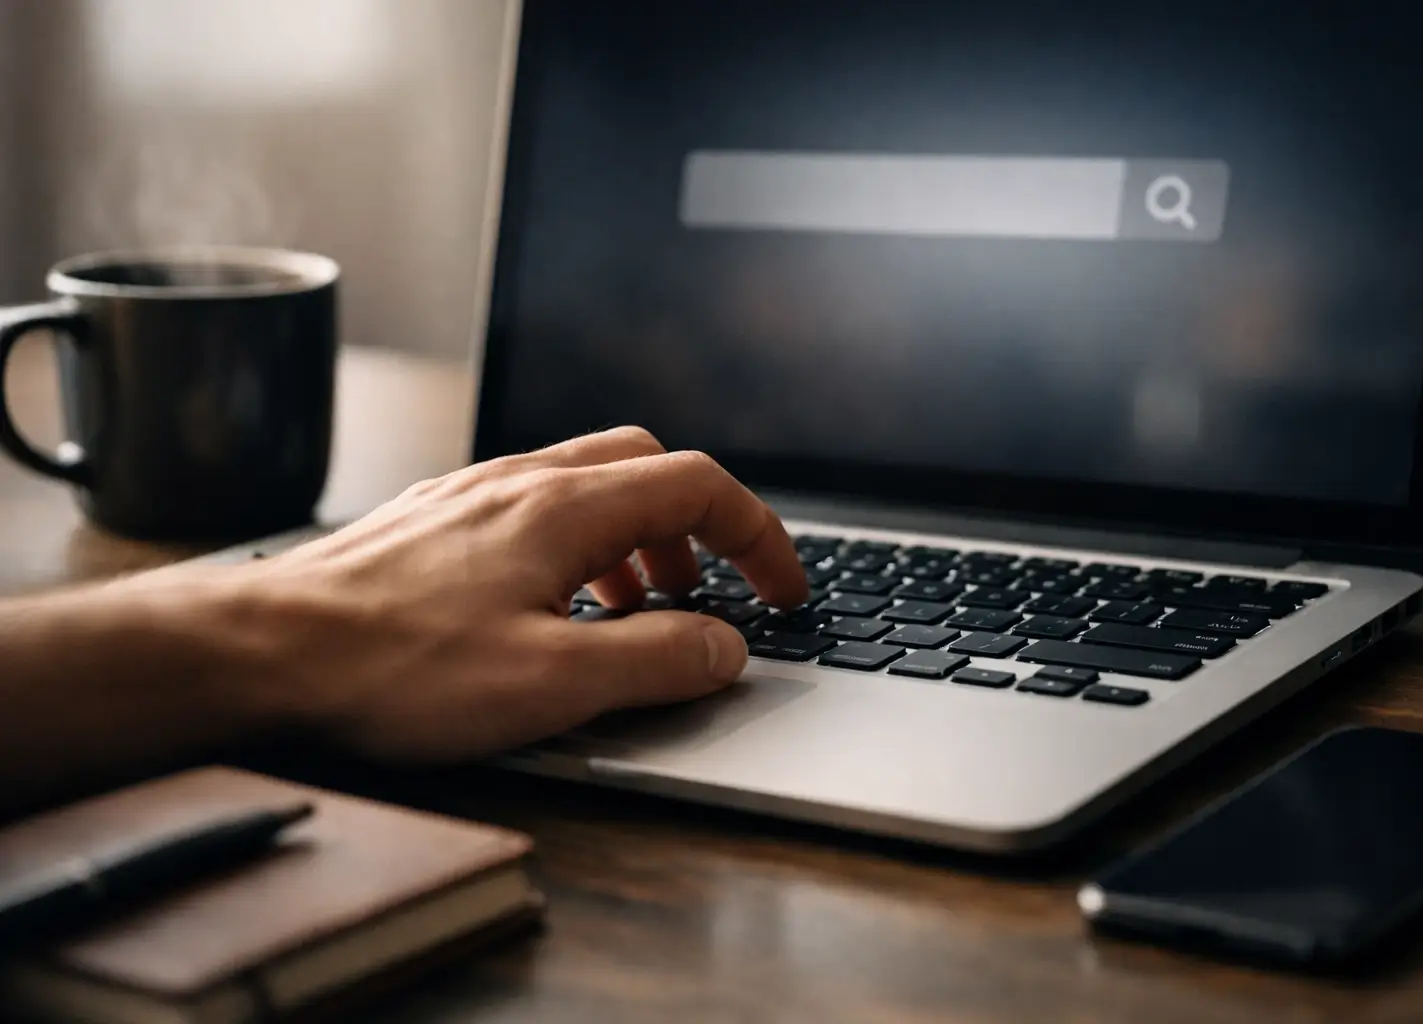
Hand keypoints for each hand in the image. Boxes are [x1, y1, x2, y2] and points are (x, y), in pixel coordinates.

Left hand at [229, 427, 807, 760]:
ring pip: (587, 485)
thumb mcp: (550, 682)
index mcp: (563, 507)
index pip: (700, 484)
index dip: (760, 535)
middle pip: (647, 465)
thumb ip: (656, 661)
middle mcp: (518, 481)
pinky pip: (532, 510)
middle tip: (710, 593)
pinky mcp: (432, 523)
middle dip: (699, 527)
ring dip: (636, 541)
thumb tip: (727, 648)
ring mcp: (470, 496)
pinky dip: (576, 549)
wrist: (256, 653)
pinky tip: (550, 612)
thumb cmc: (392, 669)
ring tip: (634, 614)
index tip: (783, 591)